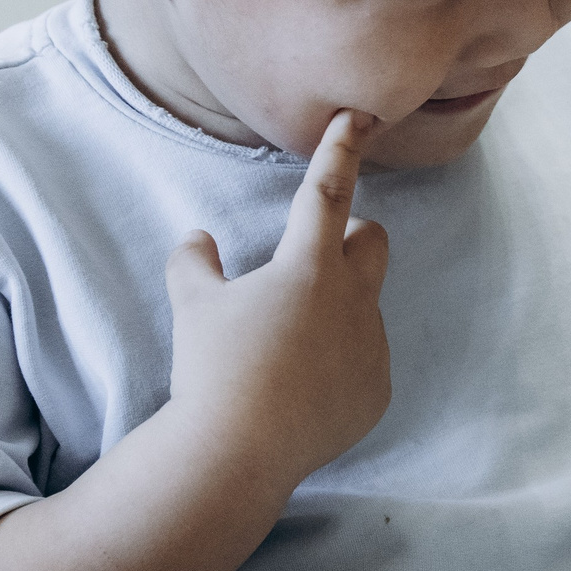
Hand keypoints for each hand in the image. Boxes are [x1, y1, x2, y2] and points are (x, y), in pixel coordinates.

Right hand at [163, 109, 392, 489]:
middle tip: (306, 261)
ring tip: (283, 349)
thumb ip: (194, 263)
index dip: (340, 151)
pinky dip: (338, 362)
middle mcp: (354, 301)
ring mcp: (372, 348)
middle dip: (349, 237)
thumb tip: (197, 240)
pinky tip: (298, 389)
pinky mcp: (377, 390)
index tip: (357, 119)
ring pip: (364, 307)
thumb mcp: (192, 307)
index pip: (328, 193)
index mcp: (309, 268)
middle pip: (373, 241)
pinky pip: (364, 360)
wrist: (236, 452)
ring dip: (334, 310)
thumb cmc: (211, 369)